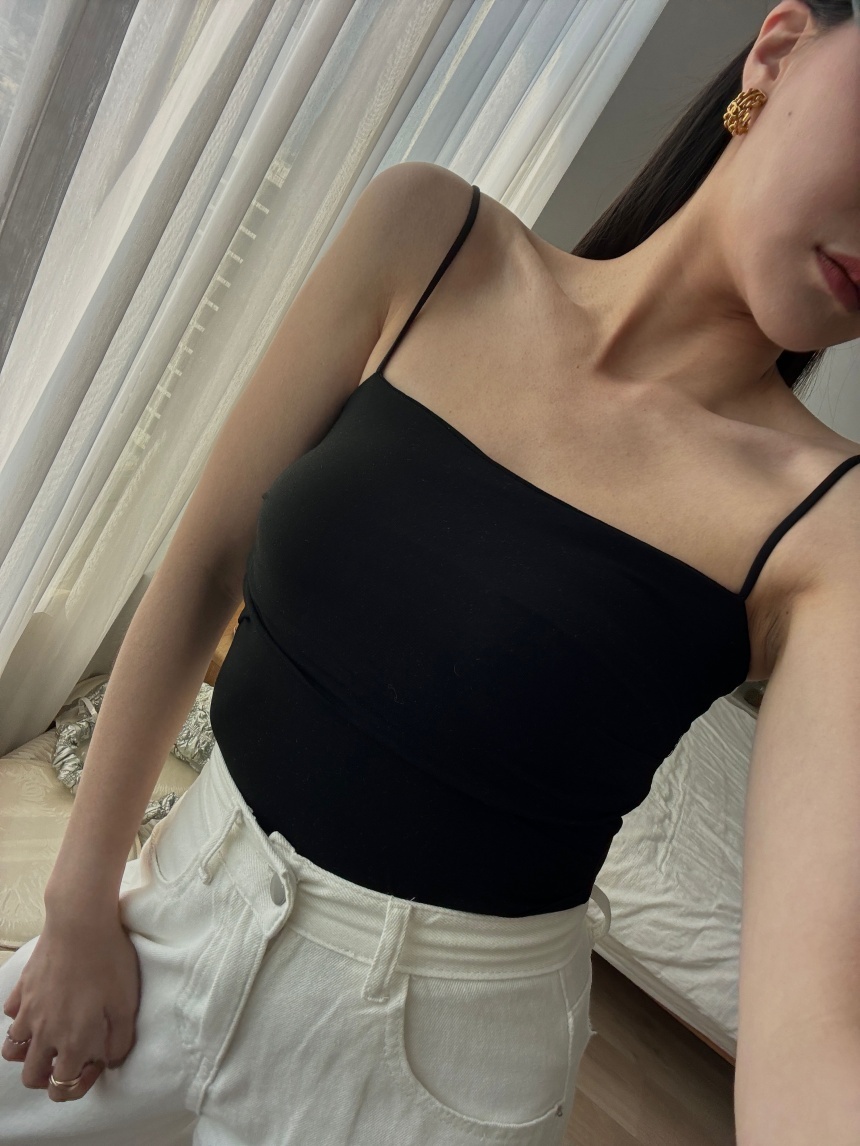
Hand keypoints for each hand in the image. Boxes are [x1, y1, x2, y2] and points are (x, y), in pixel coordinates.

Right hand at [1, 913, 140, 1101]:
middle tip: (68, 1058)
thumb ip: (120, 1040)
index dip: (79, 1085)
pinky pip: (12, 1015)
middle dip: (48, 1077)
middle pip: (31, 1077)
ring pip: (12, 1050)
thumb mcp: (127, 1003)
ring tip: (49, 1037)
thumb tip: (110, 1060)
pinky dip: (22, 1018)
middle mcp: (44, 1033)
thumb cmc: (109, 961)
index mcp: (72, 1041)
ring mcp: (28, 1011)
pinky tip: (41, 1005)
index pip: (62, 1087)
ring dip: (29, 1052)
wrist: (81, 922)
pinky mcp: (21, 989)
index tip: (95, 1063)